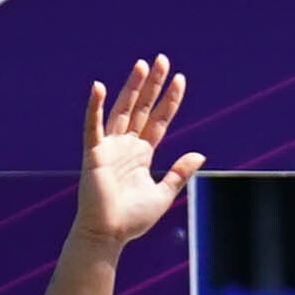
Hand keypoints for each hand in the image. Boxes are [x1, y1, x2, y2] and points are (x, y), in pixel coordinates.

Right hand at [68, 60, 200, 252]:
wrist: (109, 234)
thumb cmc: (132, 218)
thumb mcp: (164, 192)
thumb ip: (180, 172)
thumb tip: (200, 153)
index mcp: (143, 154)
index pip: (158, 120)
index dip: (169, 100)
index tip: (180, 79)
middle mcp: (126, 146)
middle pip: (142, 108)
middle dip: (153, 85)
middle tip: (163, 60)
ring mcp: (110, 147)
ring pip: (122, 110)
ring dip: (132, 87)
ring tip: (143, 65)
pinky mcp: (94, 154)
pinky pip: (93, 126)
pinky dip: (96, 107)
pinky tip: (100, 87)